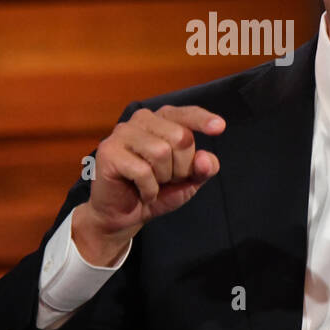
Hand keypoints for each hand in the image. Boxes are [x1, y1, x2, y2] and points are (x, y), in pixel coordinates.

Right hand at [73, 105, 225, 265]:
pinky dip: (149, 189)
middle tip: (167, 179)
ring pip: (160, 152)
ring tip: (154, 184)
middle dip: (181, 167)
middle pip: (180, 137)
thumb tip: (205, 159)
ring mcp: (123, 132)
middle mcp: (142, 119)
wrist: (124, 215)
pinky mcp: (109, 151)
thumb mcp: (189, 180)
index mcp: (163, 119)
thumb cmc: (157, 191)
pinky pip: (142, 171)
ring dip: (163, 178)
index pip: (186, 114)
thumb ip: (203, 168)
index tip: (220, 127)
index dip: (203, 120)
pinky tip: (143, 192)